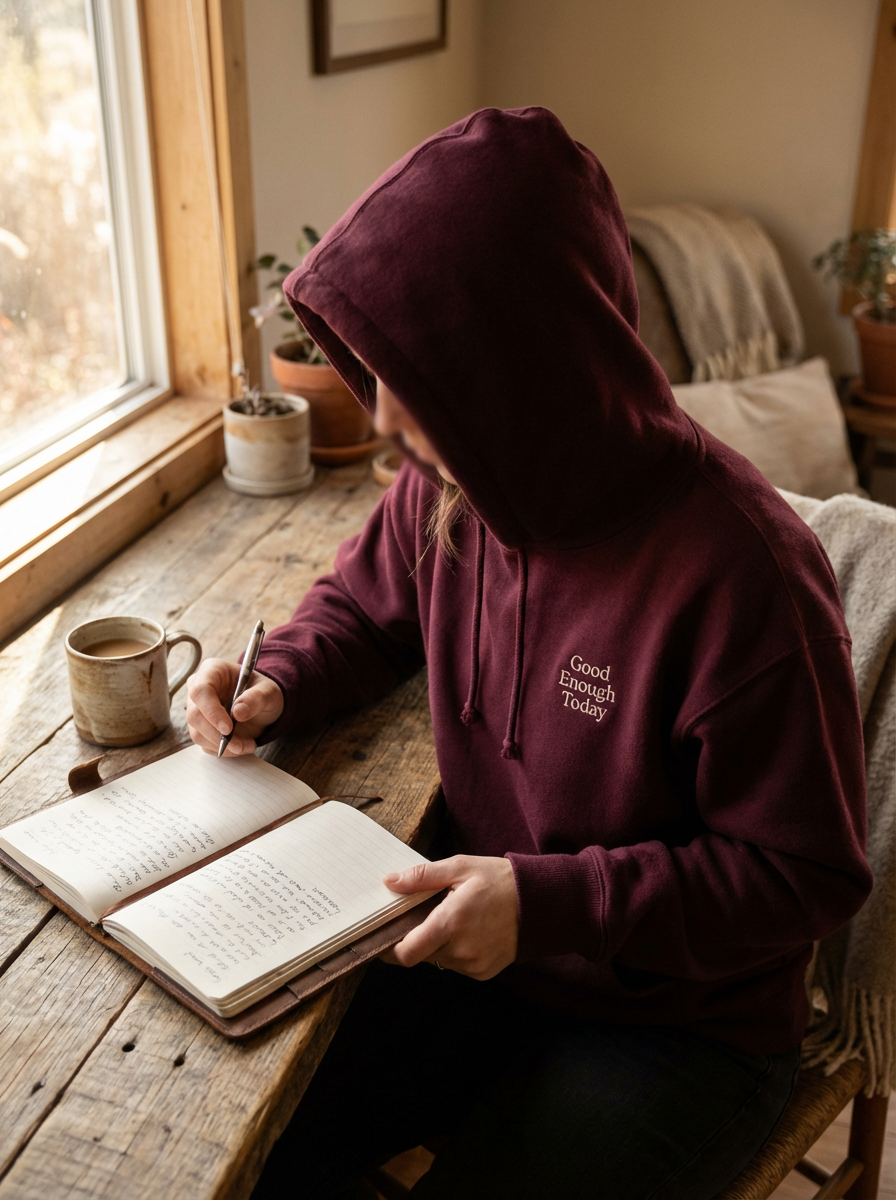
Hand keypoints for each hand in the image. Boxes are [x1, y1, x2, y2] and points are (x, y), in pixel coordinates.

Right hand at [186, 658, 283, 755]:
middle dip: (218, 735)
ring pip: (198, 734)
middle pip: (195, 716)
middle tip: (241, 745)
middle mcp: (198, 689)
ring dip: (223, 746)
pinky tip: (241, 746)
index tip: (228, 728)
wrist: (263, 705)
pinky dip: (224, 750)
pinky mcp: (201, 728)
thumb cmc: (263, 692)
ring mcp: (197, 710)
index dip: (211, 711)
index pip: (201, 691)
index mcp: (212, 671)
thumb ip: (255, 698)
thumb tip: (238, 712)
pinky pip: (205, 744)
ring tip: (247, 745)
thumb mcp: (268, 692)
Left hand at [381, 855, 517, 979]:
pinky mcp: (485, 972)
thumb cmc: (499, 880)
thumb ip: (422, 876)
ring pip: (438, 961)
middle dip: (416, 940)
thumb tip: (390, 882)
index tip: (385, 936)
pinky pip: (457, 966)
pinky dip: (454, 952)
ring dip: (436, 945)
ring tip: (450, 920)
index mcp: (451, 923)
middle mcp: (461, 949)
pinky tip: (467, 932)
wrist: (540, 902)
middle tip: (422, 918)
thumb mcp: (460, 867)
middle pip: (421, 956)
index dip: (390, 948)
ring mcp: (474, 964)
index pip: (407, 952)